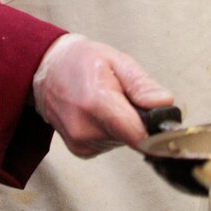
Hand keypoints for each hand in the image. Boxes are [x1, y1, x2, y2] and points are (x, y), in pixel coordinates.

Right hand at [32, 34, 173, 157]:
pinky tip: (99, 113)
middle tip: (125, 97)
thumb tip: (165, 104)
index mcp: (96, 102)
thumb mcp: (116, 60)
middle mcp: (85, 128)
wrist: (46, 70)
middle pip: (133, 138)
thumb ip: (142, 84)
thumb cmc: (80, 61)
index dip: (157, 130)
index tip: (163, 121)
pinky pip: (110, 144)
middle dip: (138, 120)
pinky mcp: (80, 151)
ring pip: (123, 142)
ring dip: (124, 125)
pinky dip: (111, 131)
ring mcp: (80, 142)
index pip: (139, 134)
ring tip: (108, 101)